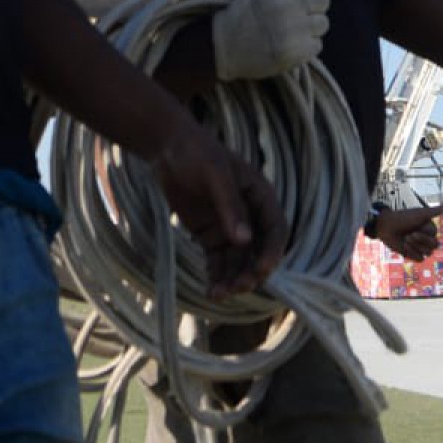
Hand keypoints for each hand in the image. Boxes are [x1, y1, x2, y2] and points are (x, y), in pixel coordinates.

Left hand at [145, 112, 287, 299]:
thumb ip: (230, 206)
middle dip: (252, 271)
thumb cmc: (196, 152)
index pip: (275, 229)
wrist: (166, 148)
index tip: (261, 269)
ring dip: (233, 278)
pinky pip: (218, 260)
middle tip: (237, 287)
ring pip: (239, 260)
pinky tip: (210, 290)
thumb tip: (245, 240)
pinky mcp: (210, 235)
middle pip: (259, 251)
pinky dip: (216, 275)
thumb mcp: (215, 174)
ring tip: (218, 294)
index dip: (272, 251)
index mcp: (260, 196)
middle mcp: (249, 214)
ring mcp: (229, 226)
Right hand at [210, 0, 346, 80]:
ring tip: (288, 29)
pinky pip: (317, 45)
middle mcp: (285, 5)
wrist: (224, 45)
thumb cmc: (248, 9)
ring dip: (311, 27)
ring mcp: (290, 31)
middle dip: (313, 6)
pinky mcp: (293, 53)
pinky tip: (287, 44)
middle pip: (323, 1)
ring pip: (323, 24)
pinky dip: (307, 46)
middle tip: (292, 13)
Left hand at [375, 202, 442, 260]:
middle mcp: (426, 238)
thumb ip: (435, 211)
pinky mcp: (413, 255)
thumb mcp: (420, 214)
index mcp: (429, 228)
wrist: (386, 227)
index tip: (416, 225)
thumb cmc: (403, 218)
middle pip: (434, 245)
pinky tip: (404, 247)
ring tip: (405, 239)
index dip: (425, 232)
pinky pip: (420, 259)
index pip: (435, 235)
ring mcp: (420, 247)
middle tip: (409, 234)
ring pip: (428, 253)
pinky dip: (412, 253)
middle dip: (421, 240)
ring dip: (415, 246)